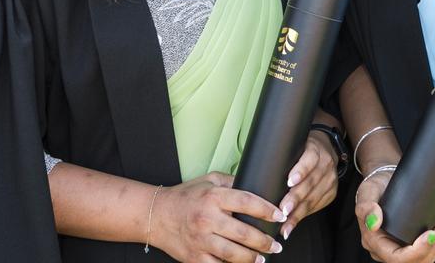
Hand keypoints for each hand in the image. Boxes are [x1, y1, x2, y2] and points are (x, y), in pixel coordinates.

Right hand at [155, 172, 285, 262]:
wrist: (156, 214)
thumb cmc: (184, 196)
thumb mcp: (208, 180)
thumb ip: (231, 182)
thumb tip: (255, 184)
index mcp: (213, 197)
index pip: (247, 201)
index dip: (267, 210)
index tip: (279, 215)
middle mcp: (207, 218)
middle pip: (244, 232)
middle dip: (264, 241)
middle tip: (276, 244)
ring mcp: (200, 240)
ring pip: (233, 253)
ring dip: (252, 258)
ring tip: (263, 258)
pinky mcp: (194, 257)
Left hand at [277, 130, 338, 239]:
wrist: (326, 149)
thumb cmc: (302, 149)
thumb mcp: (295, 145)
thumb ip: (283, 155)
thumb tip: (258, 171)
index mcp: (315, 149)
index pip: (310, 159)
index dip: (300, 171)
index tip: (289, 182)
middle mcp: (325, 164)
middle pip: (310, 183)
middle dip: (295, 198)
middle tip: (283, 210)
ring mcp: (330, 180)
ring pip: (313, 198)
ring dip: (297, 214)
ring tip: (285, 225)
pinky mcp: (330, 193)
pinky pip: (316, 207)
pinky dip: (302, 217)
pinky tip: (291, 226)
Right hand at [355, 167, 434, 261]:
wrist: (383, 183)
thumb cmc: (375, 188)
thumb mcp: (367, 191)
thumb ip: (366, 206)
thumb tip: (374, 223)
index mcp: (373, 241)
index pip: (396, 258)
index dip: (416, 252)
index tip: (431, 235)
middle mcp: (383, 249)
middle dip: (430, 251)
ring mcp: (395, 248)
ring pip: (418, 261)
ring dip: (434, 250)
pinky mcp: (405, 244)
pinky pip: (420, 255)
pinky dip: (433, 247)